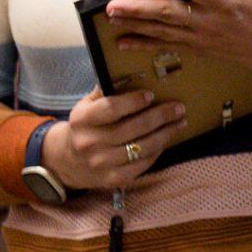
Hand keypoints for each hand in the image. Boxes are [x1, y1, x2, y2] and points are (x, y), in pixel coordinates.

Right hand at [45, 86, 188, 189]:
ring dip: (165, 134)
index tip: (151, 95)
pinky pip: (142, 164)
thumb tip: (128, 71)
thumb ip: (105, 91)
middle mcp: (89, 143)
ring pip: (141, 148)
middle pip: (132, 128)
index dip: (132, 102)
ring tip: (181, 122)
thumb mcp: (87, 105)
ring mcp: (100, 163)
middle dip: (160, 117)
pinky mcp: (113, 179)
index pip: (110, 109)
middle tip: (178, 108)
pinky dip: (157, 151)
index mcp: (82, 119)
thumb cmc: (87, 126)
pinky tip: (166, 140)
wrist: (70, 161)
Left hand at [105, 0, 251, 91]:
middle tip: (113, 4)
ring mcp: (201, 37)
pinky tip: (123, 41)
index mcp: (227, 3)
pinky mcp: (197, 47)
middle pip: (168, 14)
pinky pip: (167, 45)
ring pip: (162, 30)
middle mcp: (209, 22)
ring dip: (135, 24)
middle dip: (139, 9)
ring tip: (111, 16)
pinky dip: (144, 43)